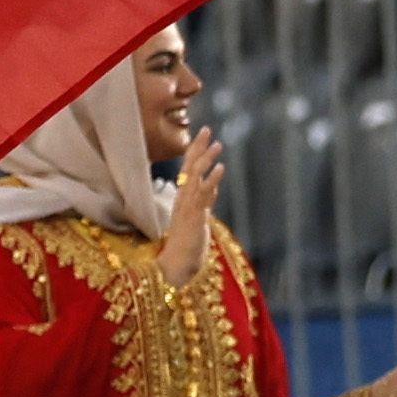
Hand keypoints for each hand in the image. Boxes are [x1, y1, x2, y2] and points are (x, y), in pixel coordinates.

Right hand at [154, 129, 222, 289]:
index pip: (188, 170)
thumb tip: (212, 189)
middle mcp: (183, 200)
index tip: (201, 135)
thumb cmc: (185, 248)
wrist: (175, 267)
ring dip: (206, 159)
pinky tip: (220, 167)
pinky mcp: (194, 216)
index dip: (194, 152)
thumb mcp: (197, 220)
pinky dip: (212, 179)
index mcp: (183, 200)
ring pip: (195, 177)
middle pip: (189, 167)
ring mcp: (188, 207)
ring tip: (218, 144)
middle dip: (198, 147)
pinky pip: (203, 194)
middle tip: (206, 128)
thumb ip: (203, 203)